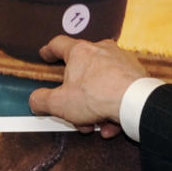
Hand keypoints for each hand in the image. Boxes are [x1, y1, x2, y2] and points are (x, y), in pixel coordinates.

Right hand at [28, 36, 146, 135]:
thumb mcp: (59, 103)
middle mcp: (102, 50)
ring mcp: (122, 61)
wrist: (135, 102)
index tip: (45, 55)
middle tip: (75, 113)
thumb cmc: (97, 97)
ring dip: (96, 106)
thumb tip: (35, 100)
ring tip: (95, 125)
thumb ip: (42, 101)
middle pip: (83, 71)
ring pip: (102, 84)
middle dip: (77, 96)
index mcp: (80, 52)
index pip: (59, 44)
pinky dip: (113, 108)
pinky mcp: (137, 74)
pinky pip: (119, 91)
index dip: (49, 50)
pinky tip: (111, 126)